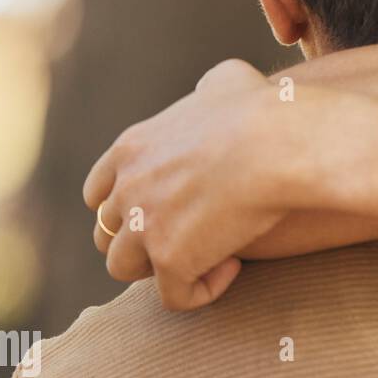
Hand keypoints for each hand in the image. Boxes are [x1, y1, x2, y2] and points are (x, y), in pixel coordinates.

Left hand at [83, 59, 302, 310]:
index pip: (98, 191)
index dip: (126, 206)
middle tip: (189, 236)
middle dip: (142, 239)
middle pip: (107, 232)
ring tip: (205, 257)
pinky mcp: (171, 260)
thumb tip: (215, 91)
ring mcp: (144, 227)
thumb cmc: (262, 108)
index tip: (164, 210)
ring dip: (161, 268)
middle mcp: (127, 188)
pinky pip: (175, 296)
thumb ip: (207, 90)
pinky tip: (233, 268)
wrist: (278, 142)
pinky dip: (200, 289)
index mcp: (132, 148)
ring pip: (124, 267)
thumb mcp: (228, 80)